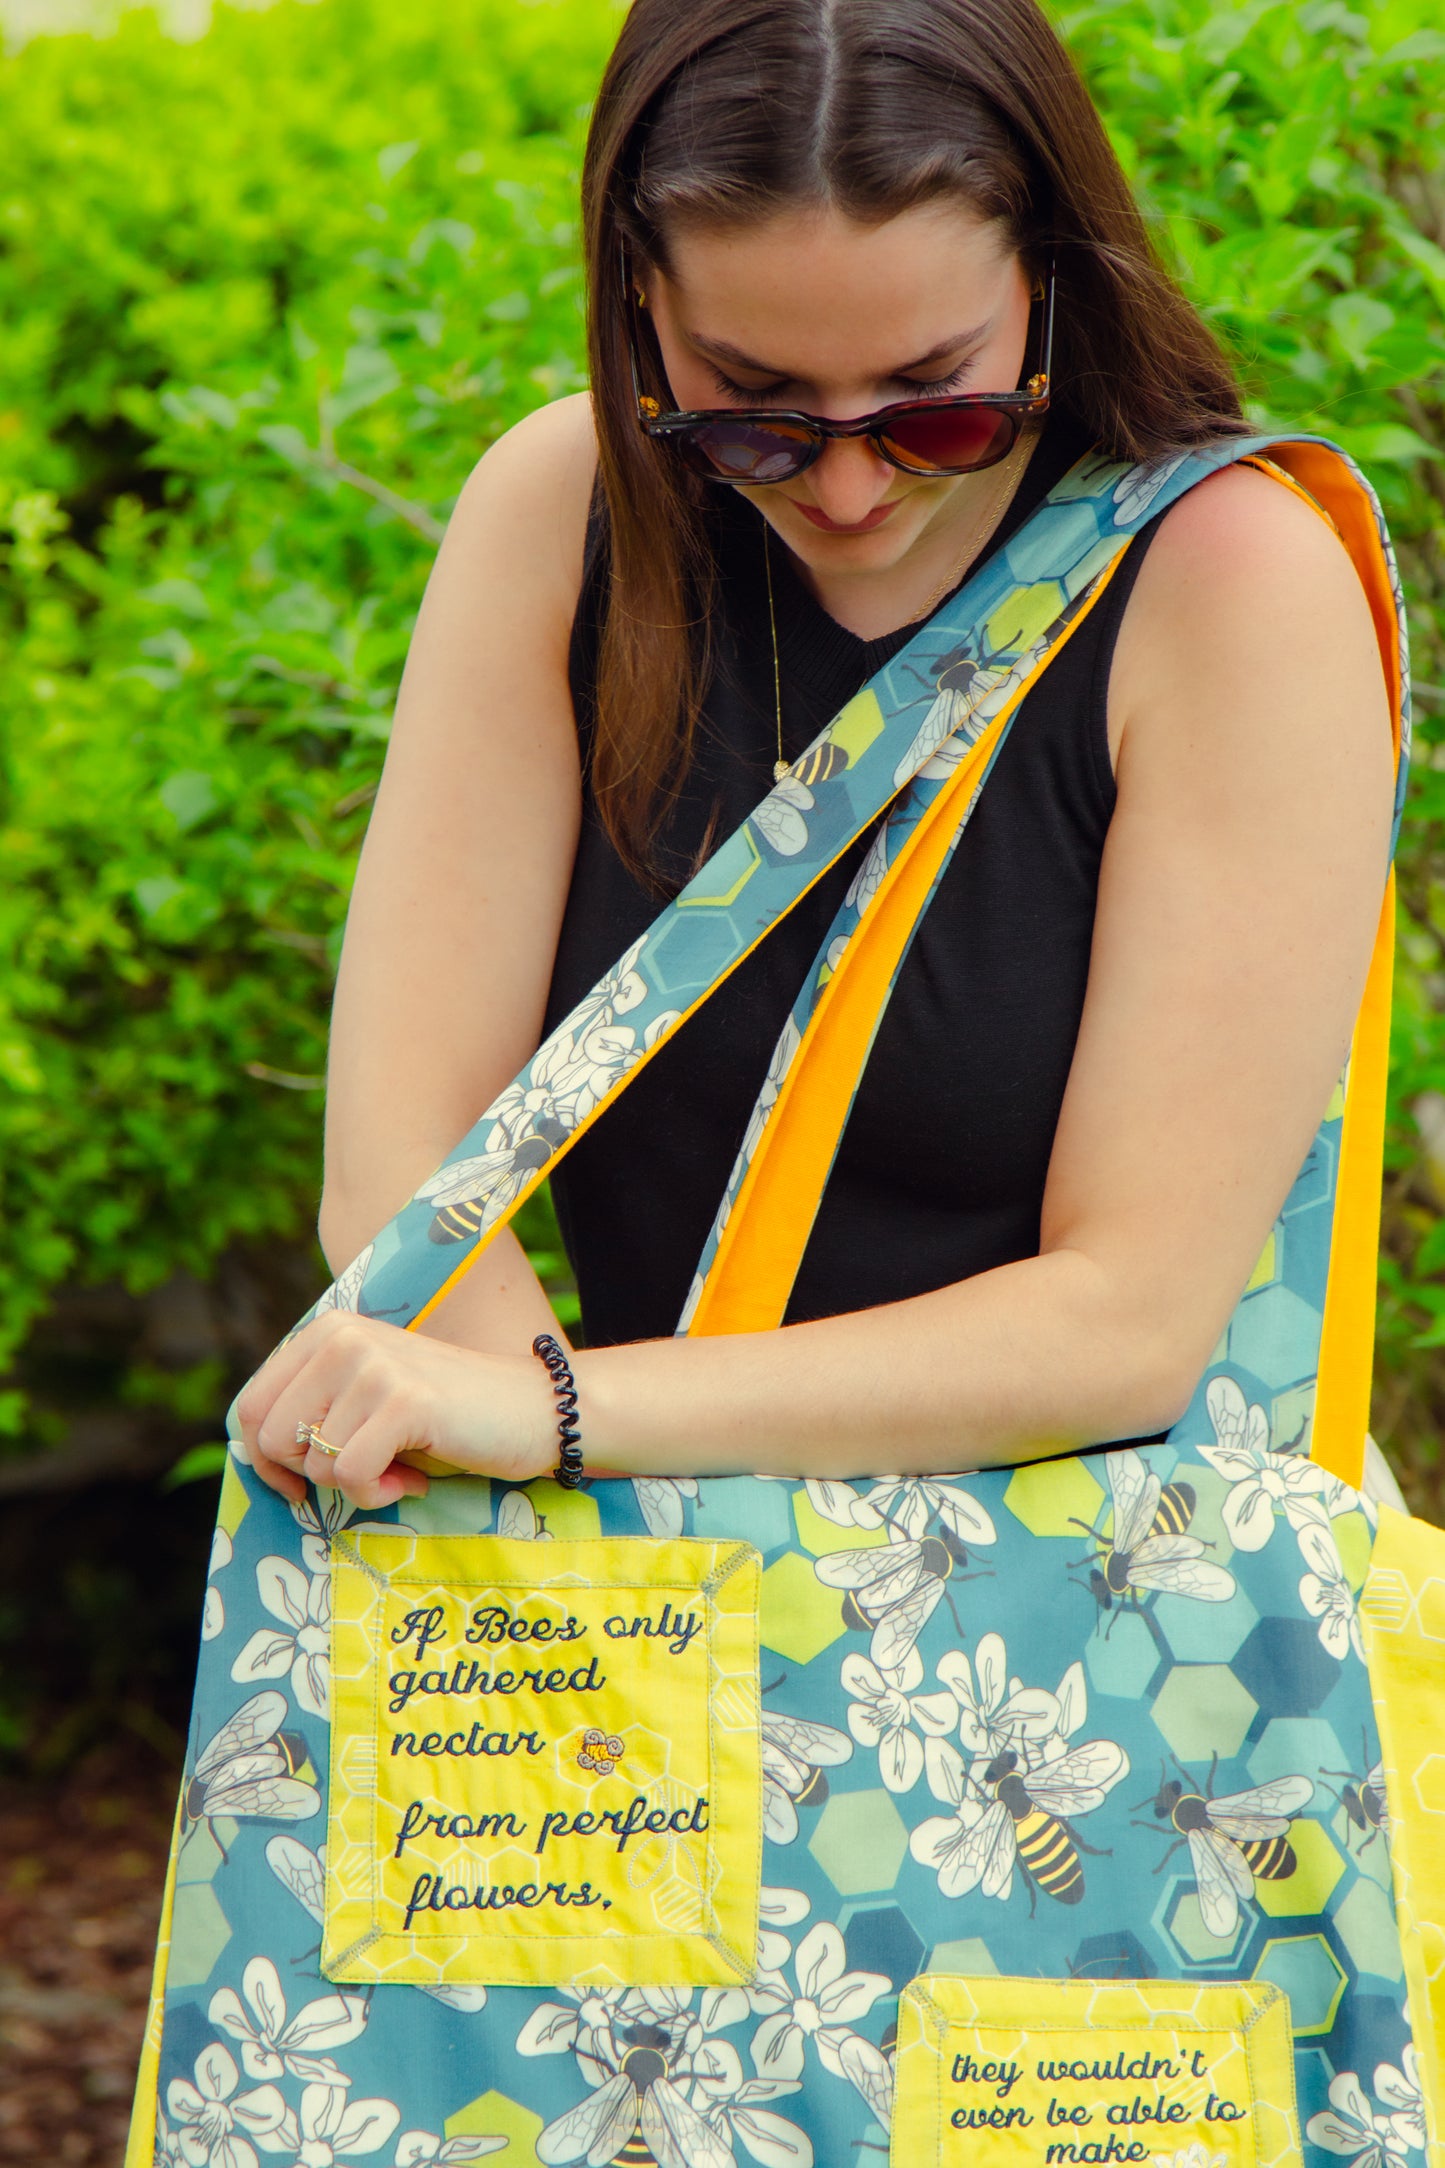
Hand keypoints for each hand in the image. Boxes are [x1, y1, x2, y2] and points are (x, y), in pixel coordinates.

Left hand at [233, 1311, 558, 1509]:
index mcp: (327, 1332)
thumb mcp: (366, 1399)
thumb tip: (253, 1455)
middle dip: (313, 1475)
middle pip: (272, 1438)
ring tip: (400, 1467)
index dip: (264, 1459)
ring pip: (314, 1461)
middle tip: (366, 1471)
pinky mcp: (403, 1401)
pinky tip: (412, 1478)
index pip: (250, 1406)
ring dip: (356, 1485)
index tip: (298, 1484)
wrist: (534, 1410)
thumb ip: (314, 1409)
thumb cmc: (446, 1417)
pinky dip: (379, 1493)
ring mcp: (372, 1366)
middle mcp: (342, 1338)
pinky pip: (352, 1475)